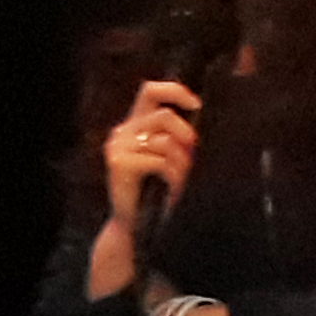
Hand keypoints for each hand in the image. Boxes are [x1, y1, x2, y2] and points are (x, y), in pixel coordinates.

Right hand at [104, 78, 202, 222]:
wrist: (135, 225)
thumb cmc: (157, 190)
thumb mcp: (169, 156)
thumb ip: (175, 135)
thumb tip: (198, 116)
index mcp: (134, 125)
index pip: (151, 91)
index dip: (175, 91)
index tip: (196, 105)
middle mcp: (122, 132)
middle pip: (164, 115)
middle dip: (186, 133)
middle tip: (193, 153)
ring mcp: (117, 147)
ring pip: (165, 141)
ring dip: (182, 162)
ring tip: (181, 180)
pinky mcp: (119, 163)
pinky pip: (159, 160)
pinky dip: (174, 176)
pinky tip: (172, 189)